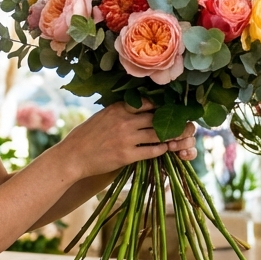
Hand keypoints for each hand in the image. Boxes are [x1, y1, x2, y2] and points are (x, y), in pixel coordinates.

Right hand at [47, 101, 197, 179]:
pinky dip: (161, 150)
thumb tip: (136, 107)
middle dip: (174, 120)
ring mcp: (126, 138)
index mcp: (118, 108)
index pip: (148, 103)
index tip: (175, 108)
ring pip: (158, 135)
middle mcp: (124, 121)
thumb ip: (119, 111)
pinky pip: (151, 151)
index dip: (164, 106)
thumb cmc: (85, 136)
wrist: (72, 156)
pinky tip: (166, 149)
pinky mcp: (126, 155)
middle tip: (188, 122)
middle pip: (157, 118)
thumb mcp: (101, 116)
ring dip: (173, 136)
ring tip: (183, 137)